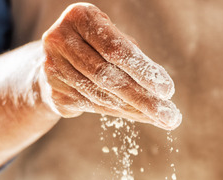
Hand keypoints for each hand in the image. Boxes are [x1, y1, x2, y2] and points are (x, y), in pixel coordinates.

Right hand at [38, 3, 181, 128]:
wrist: (56, 61)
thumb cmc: (97, 46)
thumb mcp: (114, 38)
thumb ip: (134, 57)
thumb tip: (162, 91)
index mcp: (79, 17)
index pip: (116, 48)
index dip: (143, 71)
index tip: (168, 91)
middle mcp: (59, 39)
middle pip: (108, 76)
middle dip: (143, 98)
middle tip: (170, 116)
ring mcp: (52, 68)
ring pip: (101, 95)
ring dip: (136, 110)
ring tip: (161, 118)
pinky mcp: (53, 93)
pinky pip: (93, 107)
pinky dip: (121, 113)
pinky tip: (141, 117)